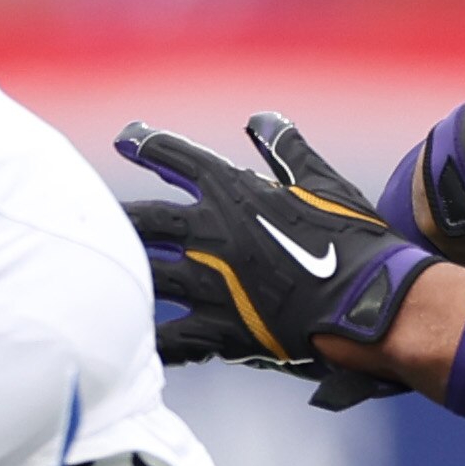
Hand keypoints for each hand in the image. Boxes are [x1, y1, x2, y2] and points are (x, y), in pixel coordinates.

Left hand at [119, 113, 434, 409]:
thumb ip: (286, 148)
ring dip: (124, 276)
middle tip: (92, 215)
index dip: (149, 144)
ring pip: (149, 276)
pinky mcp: (221, 329)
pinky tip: (131, 347)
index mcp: (235, 194)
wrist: (372, 302)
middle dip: (119, 218)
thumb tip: (260, 118)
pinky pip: (172, 340)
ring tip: (100, 279)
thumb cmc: (353, 239)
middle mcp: (212, 235)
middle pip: (146, 221)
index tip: (126, 137)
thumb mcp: (322, 182)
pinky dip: (151, 343)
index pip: (179, 158)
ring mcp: (212, 284)